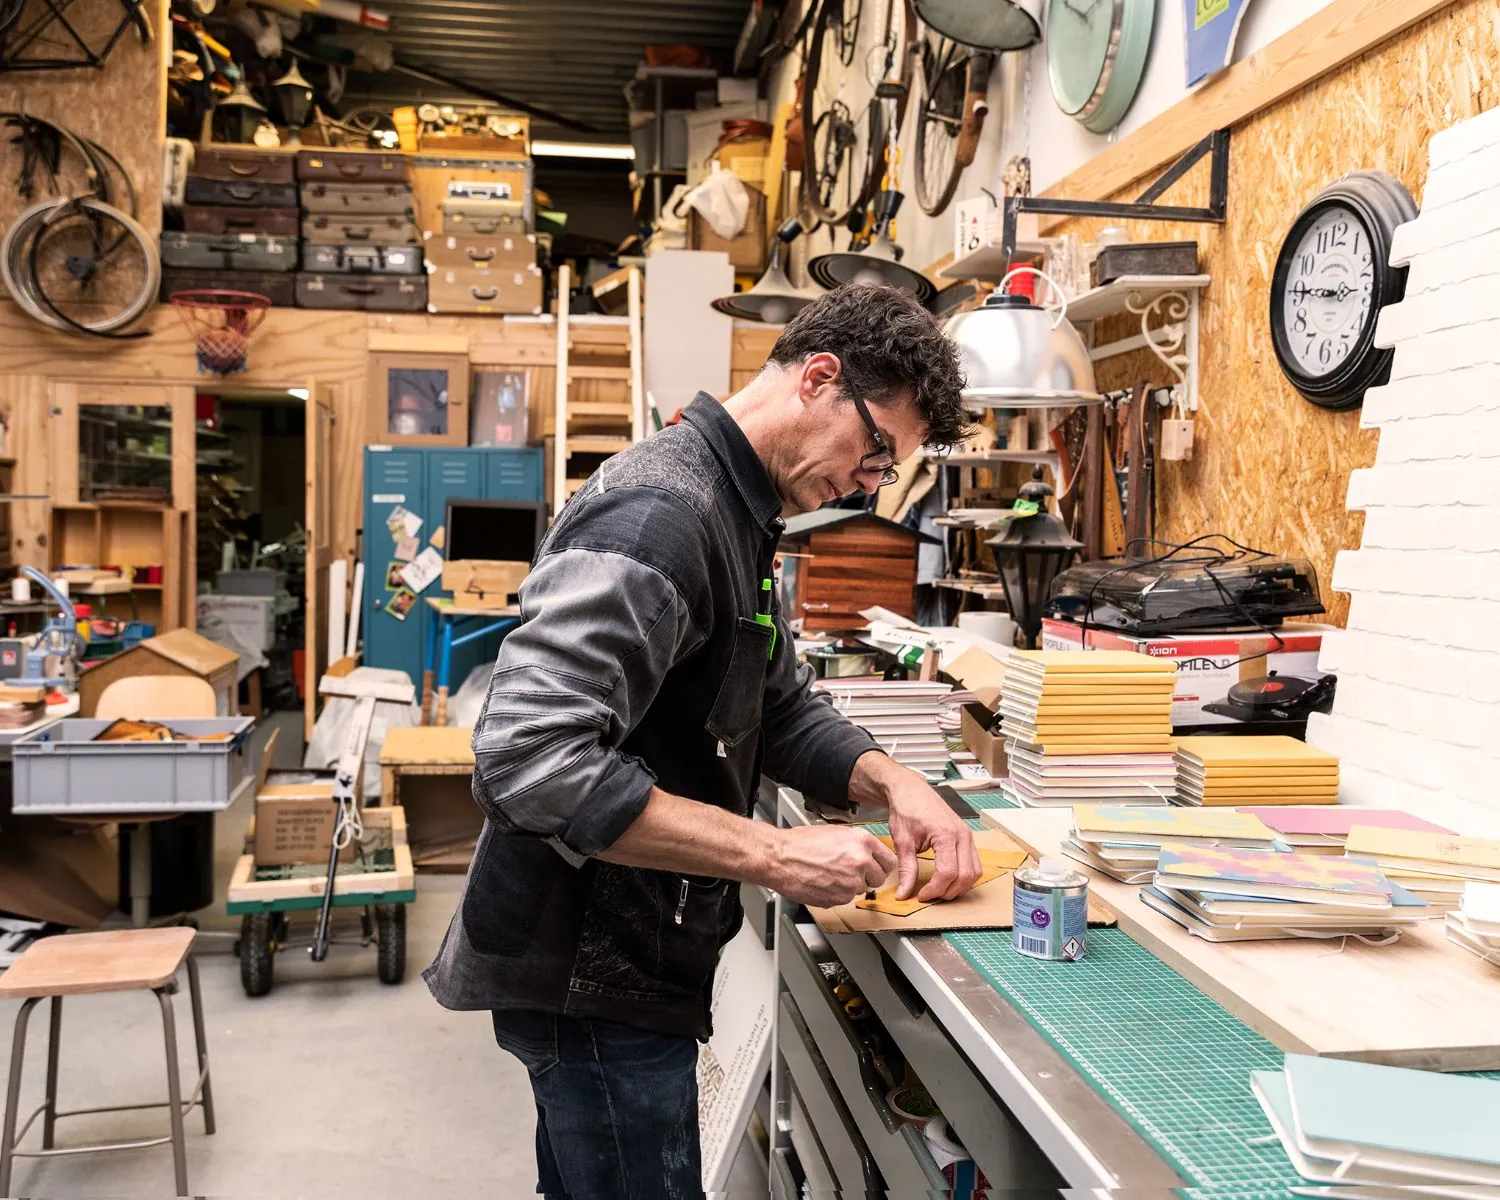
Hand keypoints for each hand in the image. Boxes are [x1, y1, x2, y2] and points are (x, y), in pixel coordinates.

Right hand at [763, 826, 897, 908]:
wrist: (780, 858)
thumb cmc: (800, 844)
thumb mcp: (836, 833)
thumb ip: (856, 845)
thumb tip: (868, 854)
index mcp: (862, 842)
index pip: (889, 860)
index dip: (881, 865)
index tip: (877, 868)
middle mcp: (861, 861)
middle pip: (879, 878)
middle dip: (867, 877)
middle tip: (849, 872)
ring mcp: (851, 882)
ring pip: (861, 889)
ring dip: (850, 886)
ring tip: (830, 874)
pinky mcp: (840, 898)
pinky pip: (846, 899)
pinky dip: (837, 894)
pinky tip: (823, 882)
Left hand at [886, 778, 983, 901]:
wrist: (911, 789)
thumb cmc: (906, 810)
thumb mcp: (902, 841)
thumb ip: (906, 869)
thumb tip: (904, 894)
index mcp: (946, 834)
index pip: (948, 872)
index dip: (935, 889)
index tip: (921, 896)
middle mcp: (962, 835)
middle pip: (965, 876)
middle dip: (947, 891)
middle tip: (929, 895)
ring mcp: (968, 836)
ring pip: (974, 872)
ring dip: (959, 886)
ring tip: (939, 890)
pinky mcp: (967, 837)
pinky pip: (974, 864)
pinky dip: (964, 877)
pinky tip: (948, 879)